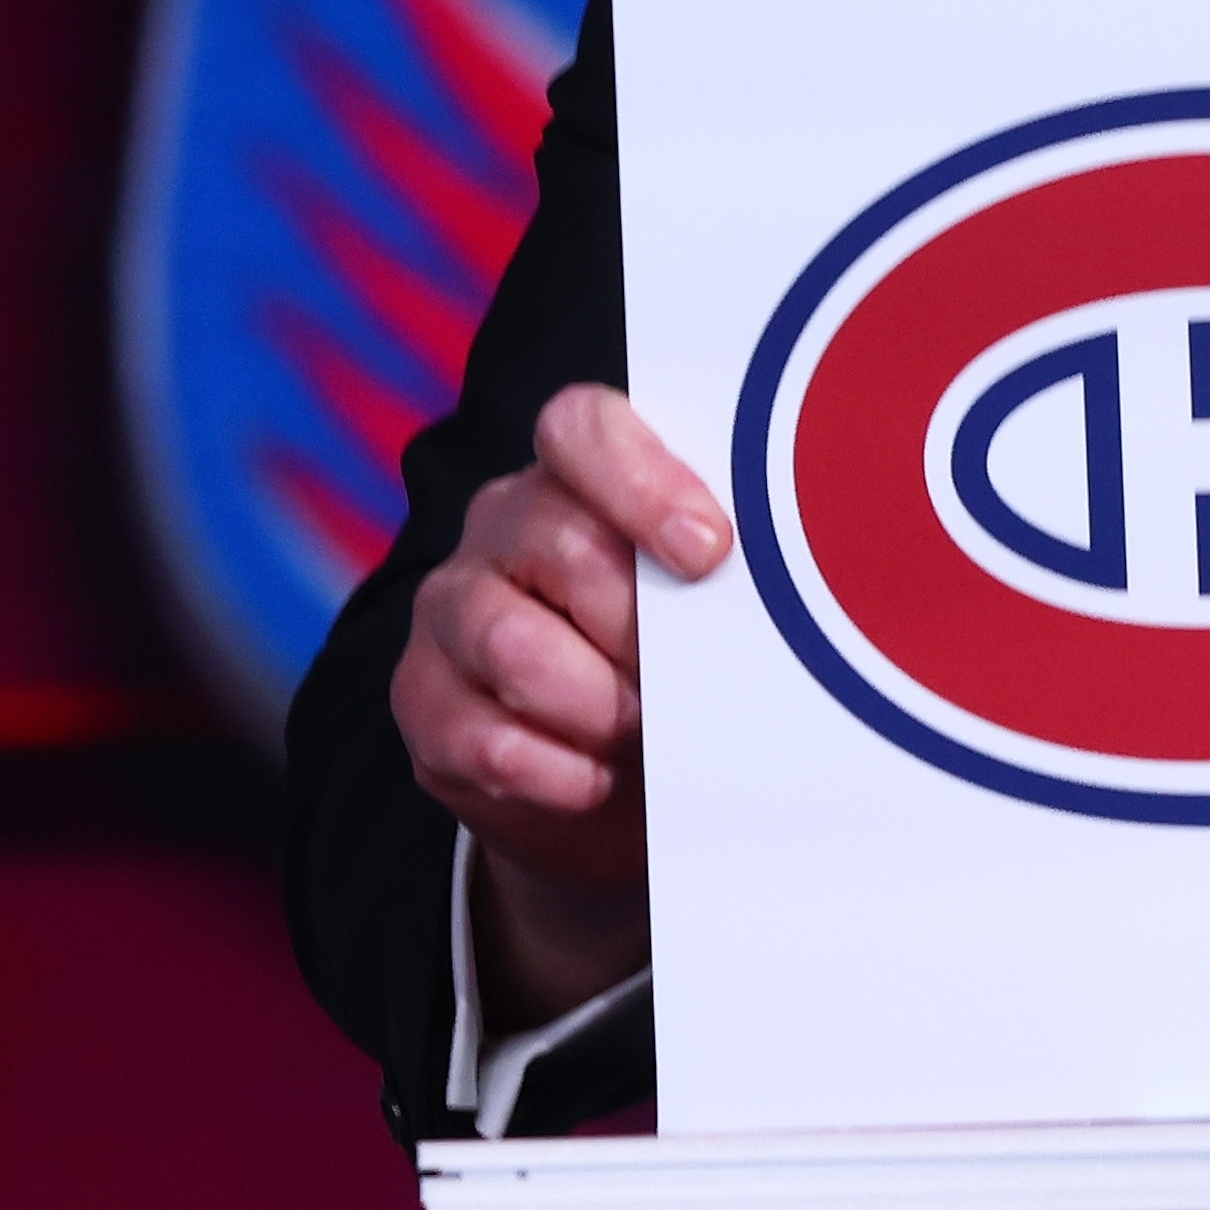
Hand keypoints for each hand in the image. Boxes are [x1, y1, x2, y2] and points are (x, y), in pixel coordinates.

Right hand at [395, 382, 732, 1022]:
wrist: (616, 782)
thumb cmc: (681, 665)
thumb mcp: (708, 609)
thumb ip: (724, 579)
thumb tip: (786, 586)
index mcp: (581, 475)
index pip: (581, 427)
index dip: (641, 481)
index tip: (707, 553)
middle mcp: (505, 525)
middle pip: (560, 543)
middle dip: (636, 627)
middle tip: (684, 678)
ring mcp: (454, 607)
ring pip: (510, 642)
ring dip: (596, 703)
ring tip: (641, 730)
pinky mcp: (423, 698)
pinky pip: (478, 735)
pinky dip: (553, 771)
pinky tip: (593, 780)